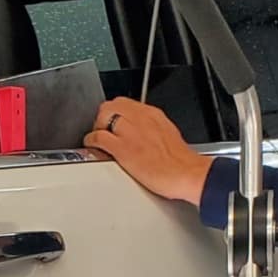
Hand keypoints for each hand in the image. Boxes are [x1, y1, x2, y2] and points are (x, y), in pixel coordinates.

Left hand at [84, 99, 212, 205]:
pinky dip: (92, 141)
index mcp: (153, 114)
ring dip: (97, 127)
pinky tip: (93, 147)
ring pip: (103, 116)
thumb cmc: (180, 162)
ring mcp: (130, 132)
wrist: (185, 173)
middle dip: (104, 117)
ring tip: (98, 139)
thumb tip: (144, 135)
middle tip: (103, 130)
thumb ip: (153, 130)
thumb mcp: (168, 135)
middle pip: (112, 105)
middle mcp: (140, 118)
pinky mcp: (122, 148)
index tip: (113, 123)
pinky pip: (98, 137)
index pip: (126, 103)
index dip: (115, 113)